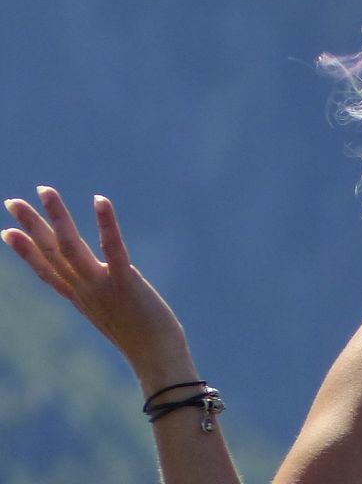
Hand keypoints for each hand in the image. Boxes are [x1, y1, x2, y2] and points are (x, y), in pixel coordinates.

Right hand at [2, 186, 193, 385]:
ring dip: (56, 217)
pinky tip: (99, 200)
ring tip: (44, 190)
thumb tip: (106, 282)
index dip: (25, 251)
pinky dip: (105, 224)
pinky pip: (113, 249)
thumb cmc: (143, 337)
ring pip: (70, 247)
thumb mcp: (116, 312)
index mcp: (81, 298)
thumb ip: (105, 295)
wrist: (157, 359)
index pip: (46, 271)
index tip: (6, 231)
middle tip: (11, 201)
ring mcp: (101, 286)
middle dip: (31, 226)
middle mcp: (84, 291)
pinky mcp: (125, 282)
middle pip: (51, 254)